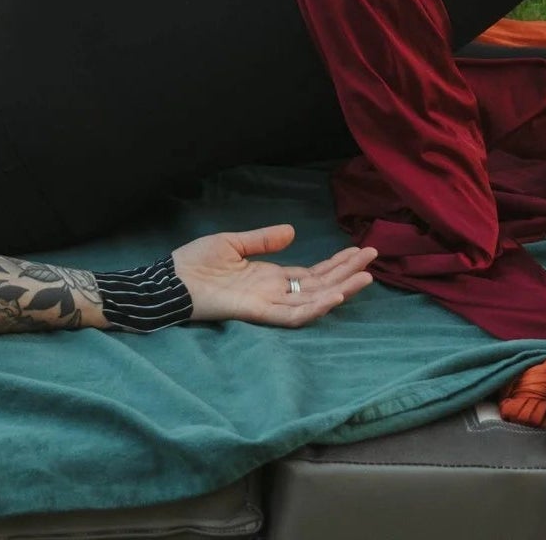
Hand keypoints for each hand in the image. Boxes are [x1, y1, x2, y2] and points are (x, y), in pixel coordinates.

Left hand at [173, 225, 376, 327]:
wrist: (172, 280)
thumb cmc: (197, 262)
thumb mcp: (233, 243)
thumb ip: (263, 240)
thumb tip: (293, 230)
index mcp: (271, 277)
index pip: (312, 273)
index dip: (336, 264)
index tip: (358, 251)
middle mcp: (276, 292)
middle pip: (320, 285)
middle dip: (347, 273)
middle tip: (372, 259)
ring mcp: (269, 304)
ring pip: (313, 300)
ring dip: (341, 290)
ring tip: (365, 278)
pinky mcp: (259, 312)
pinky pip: (293, 314)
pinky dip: (315, 307)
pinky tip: (334, 296)